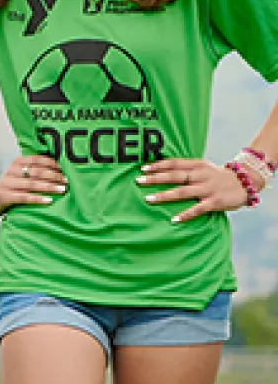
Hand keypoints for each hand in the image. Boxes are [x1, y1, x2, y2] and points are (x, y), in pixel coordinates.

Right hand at [0, 155, 66, 217]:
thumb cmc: (10, 188)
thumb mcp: (20, 176)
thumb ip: (34, 172)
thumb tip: (60, 172)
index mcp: (18, 162)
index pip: (37, 159)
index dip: (53, 163)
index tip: (66, 169)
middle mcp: (12, 170)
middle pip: (36, 171)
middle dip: (54, 175)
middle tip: (67, 181)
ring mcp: (7, 183)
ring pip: (31, 183)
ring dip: (49, 186)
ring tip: (62, 190)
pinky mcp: (4, 196)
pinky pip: (23, 197)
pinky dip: (37, 198)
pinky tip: (48, 200)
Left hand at [137, 157, 259, 222]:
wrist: (246, 182)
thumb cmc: (218, 176)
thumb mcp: (203, 168)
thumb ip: (186, 169)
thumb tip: (162, 170)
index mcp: (197, 165)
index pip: (174, 163)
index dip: (158, 165)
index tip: (142, 168)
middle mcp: (200, 175)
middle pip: (174, 176)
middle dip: (155, 178)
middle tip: (138, 181)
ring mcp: (207, 188)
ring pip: (182, 191)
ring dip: (165, 195)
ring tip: (148, 199)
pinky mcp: (215, 201)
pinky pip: (198, 209)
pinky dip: (186, 214)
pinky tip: (174, 220)